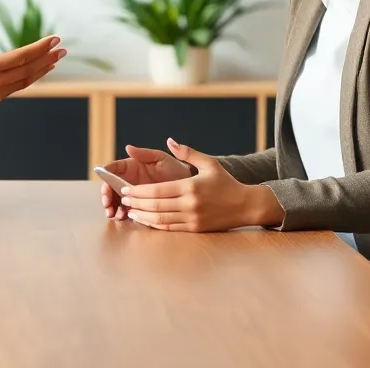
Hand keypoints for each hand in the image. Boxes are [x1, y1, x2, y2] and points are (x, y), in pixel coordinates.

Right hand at [0, 9, 65, 132]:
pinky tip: (35, 72)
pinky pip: (18, 87)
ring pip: (26, 80)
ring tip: (55, 60)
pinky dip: (30, 78)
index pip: (22, 56)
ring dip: (42, 69)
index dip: (41, 47)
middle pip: (29, 68)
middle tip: (62, 49)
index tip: (55, 39)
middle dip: (48, 58)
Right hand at [100, 143, 193, 219]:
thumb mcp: (161, 159)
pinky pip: (127, 211)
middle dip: (107, 197)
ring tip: (115, 214)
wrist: (190, 187)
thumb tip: (128, 147)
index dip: (106, 179)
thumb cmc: (176, 169)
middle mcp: (130, 180)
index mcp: (131, 167)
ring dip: (112, 207)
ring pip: (116, 200)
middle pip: (111, 188)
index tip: (105, 188)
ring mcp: (134, 194)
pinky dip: (122, 214)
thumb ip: (145, 154)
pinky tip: (124, 217)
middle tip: (108, 206)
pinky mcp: (140, 206)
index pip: (113, 171)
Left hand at [119, 138, 282, 231]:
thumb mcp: (209, 163)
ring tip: (130, 211)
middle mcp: (189, 204)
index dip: (139, 192)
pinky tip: (146, 220)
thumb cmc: (226, 182)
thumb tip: (169, 141)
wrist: (245, 205)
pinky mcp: (195, 229)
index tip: (126, 189)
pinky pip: (170, 228)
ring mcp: (192, 218)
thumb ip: (188, 152)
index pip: (157, 191)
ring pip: (160, 219)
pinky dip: (155, 224)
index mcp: (190, 187)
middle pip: (155, 205)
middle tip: (123, 199)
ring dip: (143, 216)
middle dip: (136, 203)